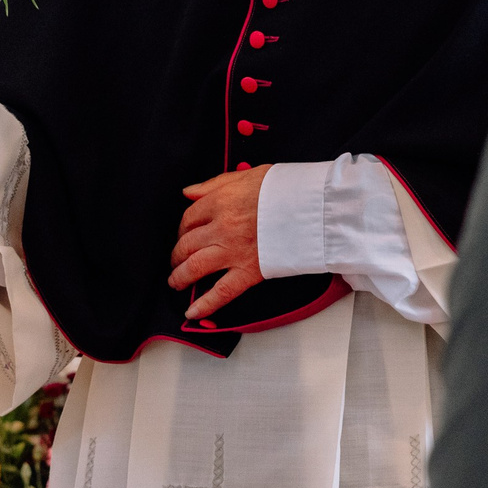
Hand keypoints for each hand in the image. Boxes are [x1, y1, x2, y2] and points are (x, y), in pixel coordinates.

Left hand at [169, 165, 269, 321]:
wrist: (312, 207)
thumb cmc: (283, 189)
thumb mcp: (246, 176)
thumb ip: (213, 185)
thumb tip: (188, 192)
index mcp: (219, 202)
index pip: (189, 218)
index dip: (182, 228)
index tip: (183, 233)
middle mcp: (221, 228)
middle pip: (186, 244)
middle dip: (176, 254)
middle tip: (175, 260)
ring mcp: (233, 252)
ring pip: (195, 268)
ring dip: (180, 277)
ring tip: (175, 282)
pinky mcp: (248, 272)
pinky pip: (221, 292)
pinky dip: (204, 304)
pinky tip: (192, 312)